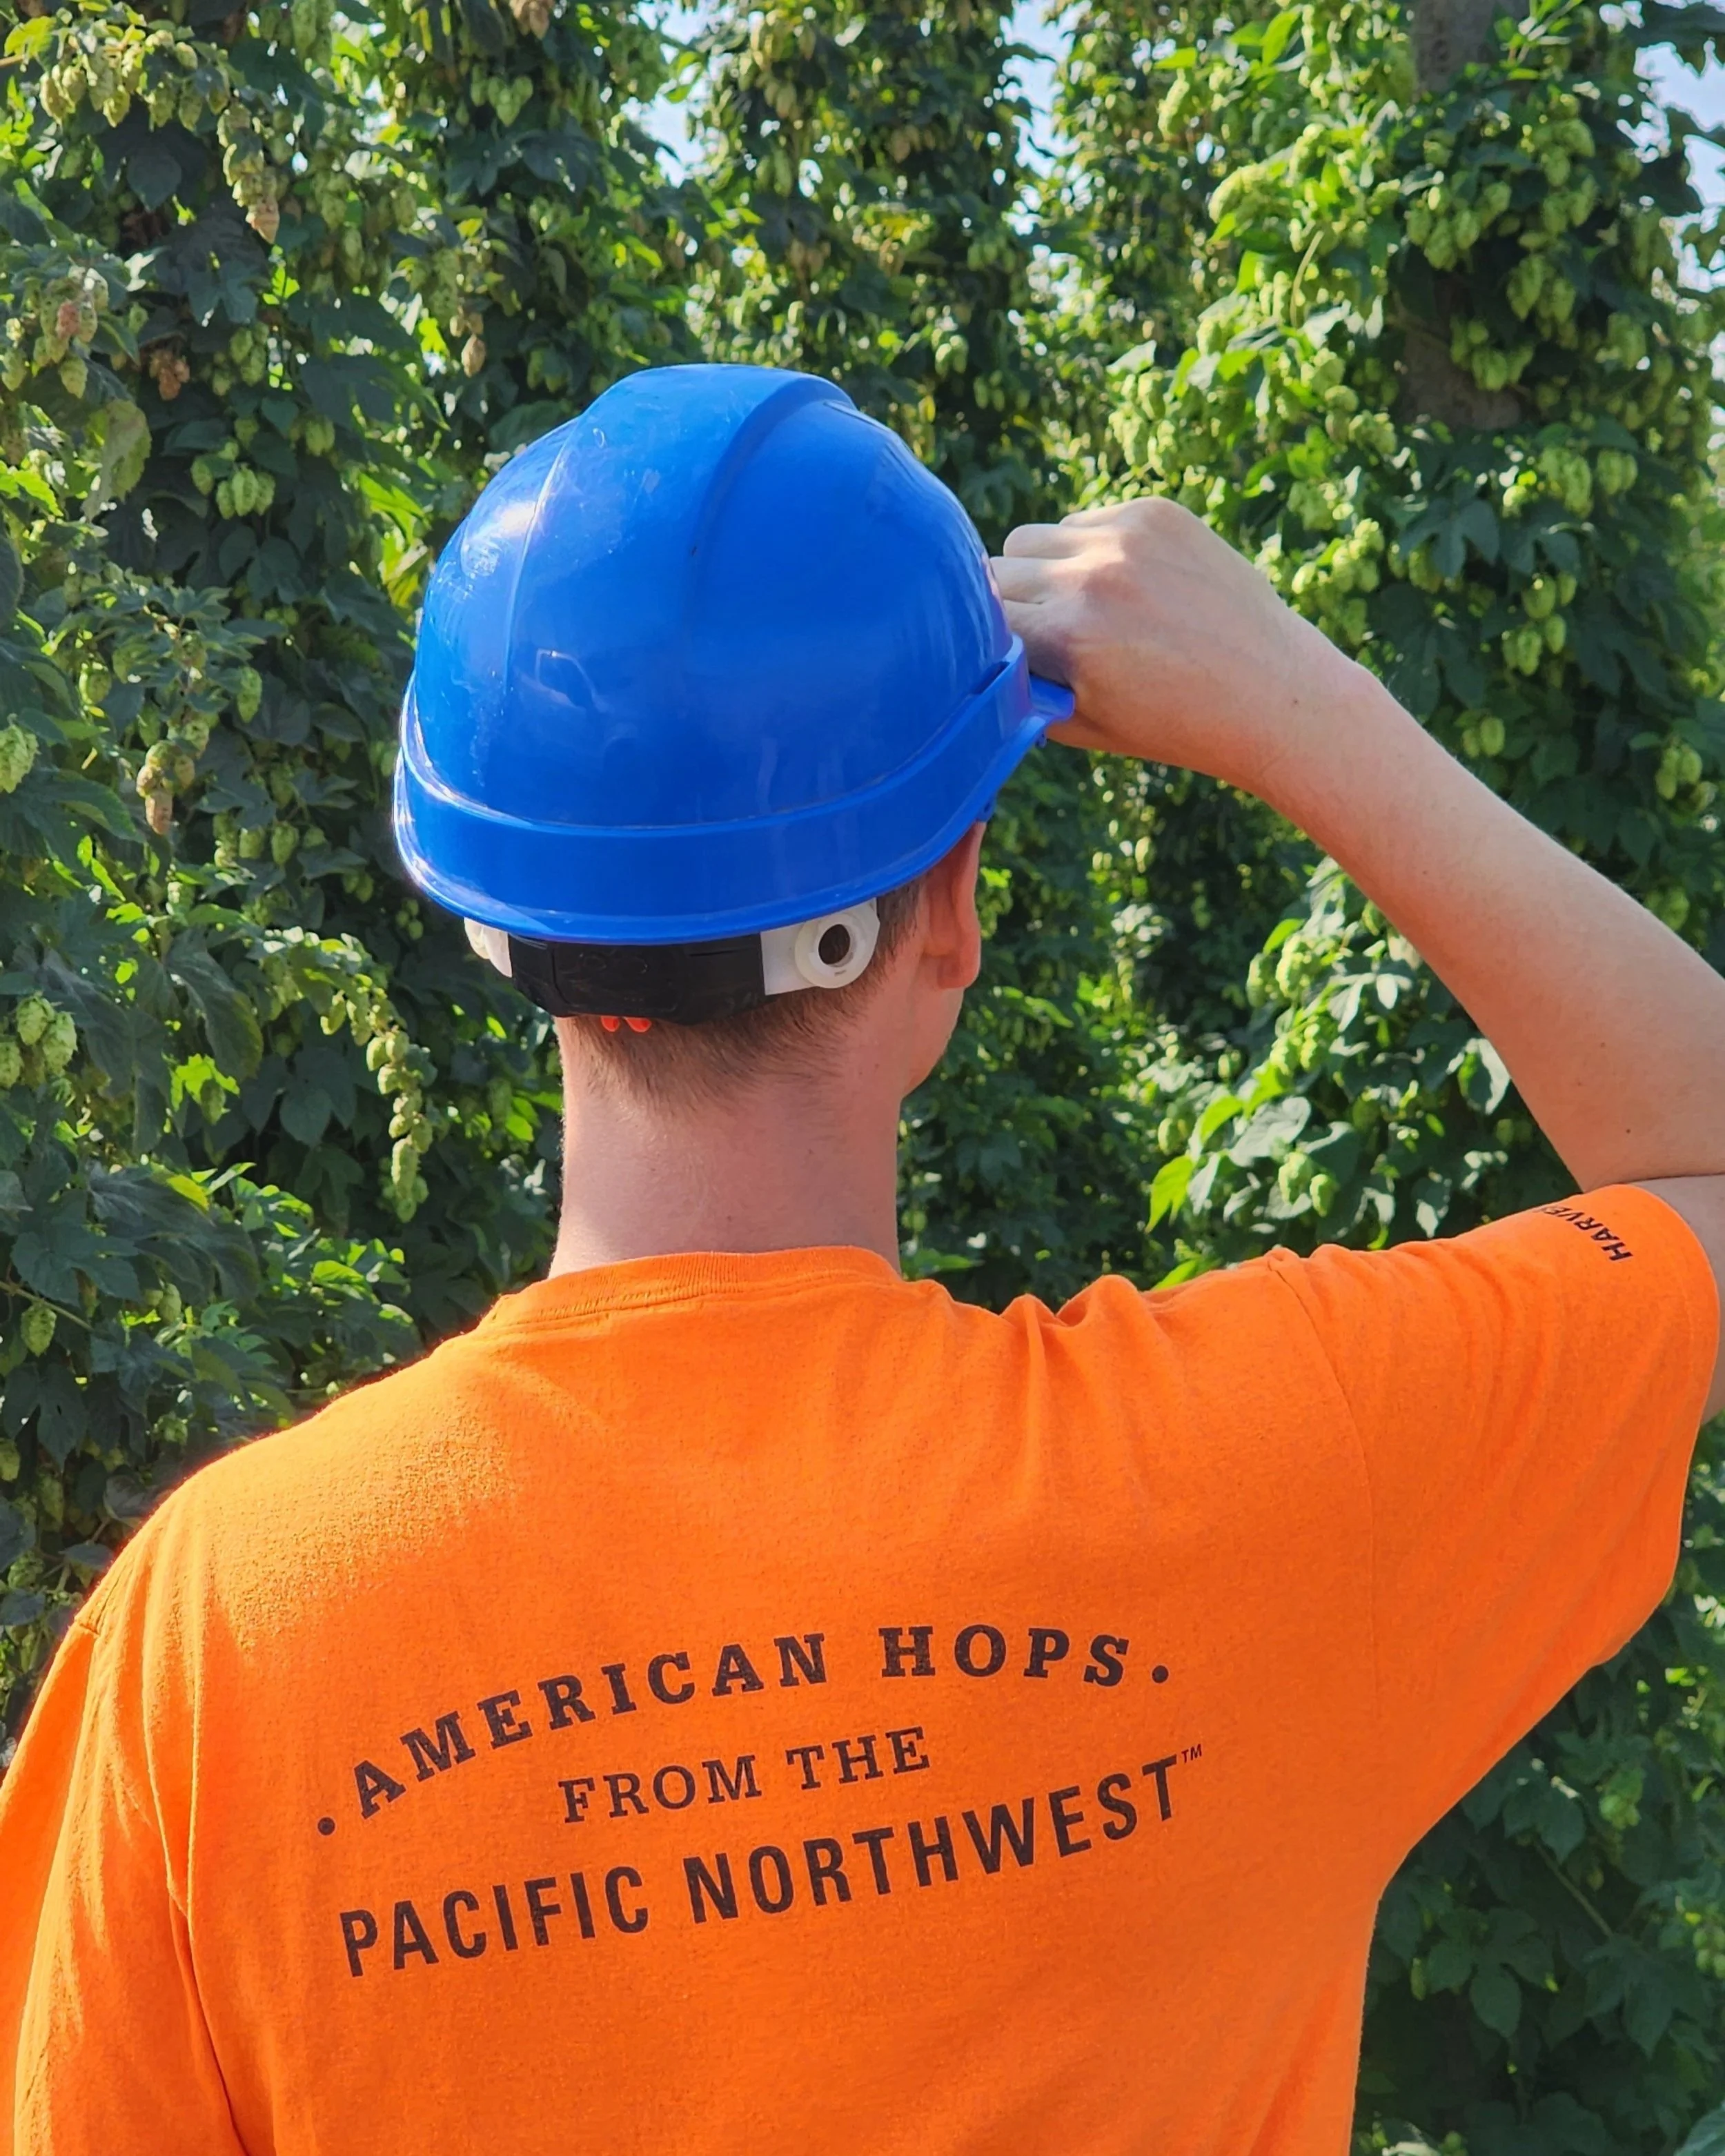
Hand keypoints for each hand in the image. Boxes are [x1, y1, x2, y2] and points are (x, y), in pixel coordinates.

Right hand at [993, 497, 1364, 801]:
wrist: (1272, 694)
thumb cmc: (1171, 725)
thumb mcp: (1077, 722)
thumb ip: (1018, 681)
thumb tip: (974, 646)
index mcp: (1066, 638)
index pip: (978, 615)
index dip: (983, 637)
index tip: (1000, 655)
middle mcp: (1090, 577)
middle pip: (996, 570)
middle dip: (1009, 604)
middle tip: (1044, 637)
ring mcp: (1125, 537)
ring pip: (1032, 538)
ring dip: (1043, 571)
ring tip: (1086, 611)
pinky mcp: (1156, 513)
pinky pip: (1083, 522)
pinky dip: (1089, 552)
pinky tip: (1129, 589)